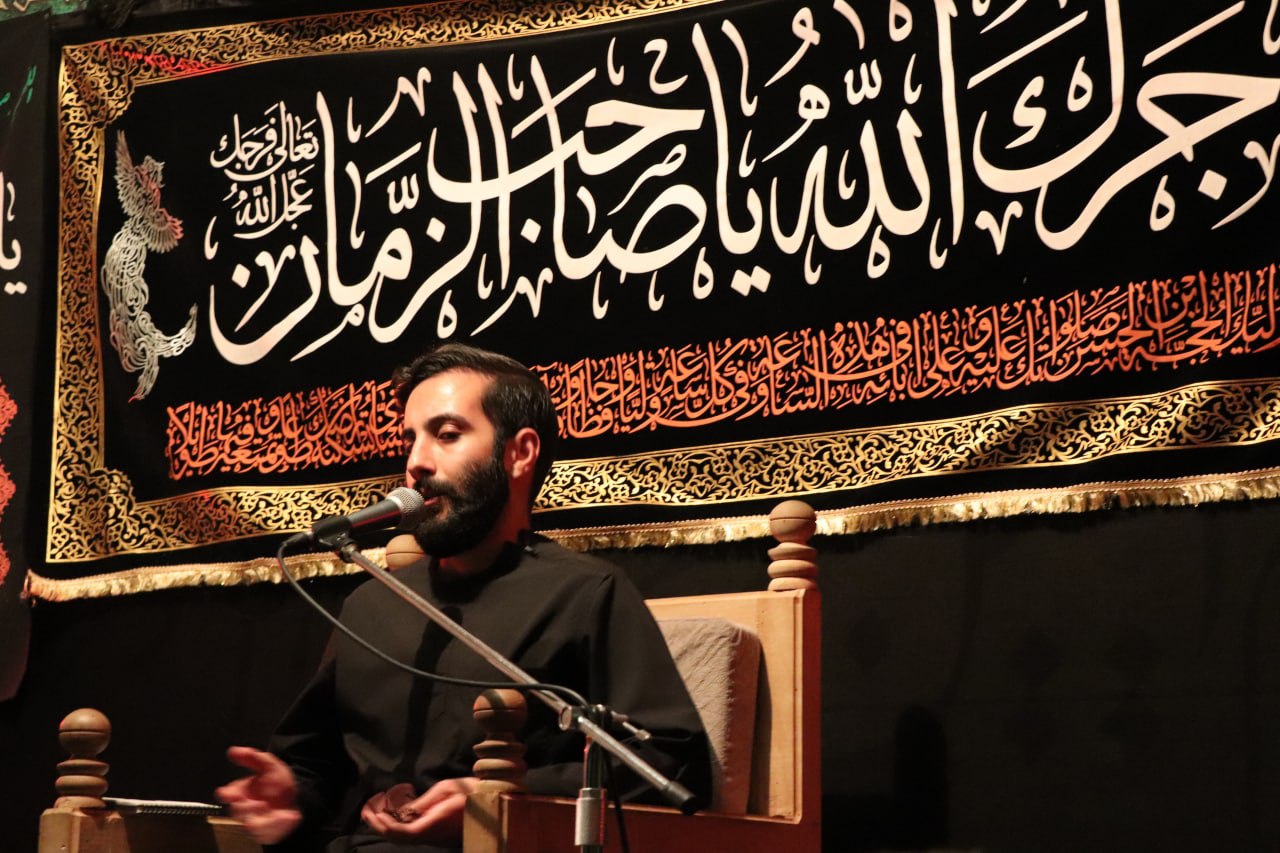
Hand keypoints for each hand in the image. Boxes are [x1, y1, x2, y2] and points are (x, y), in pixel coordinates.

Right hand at [215, 746, 302, 844]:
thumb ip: (251, 757)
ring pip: (251, 825)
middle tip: (255, 803)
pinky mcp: (265, 832)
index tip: (230, 793)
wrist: (298, 795)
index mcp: (241, 792)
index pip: (228, 794)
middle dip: (245, 808)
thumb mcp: (268, 764)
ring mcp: (255, 821)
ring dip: (260, 821)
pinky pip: (267, 834)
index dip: (227, 794)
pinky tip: (287, 816)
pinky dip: (277, 825)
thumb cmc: (278, 781)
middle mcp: (245, 808)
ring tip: (274, 812)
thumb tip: (233, 751)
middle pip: (237, 811)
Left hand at [361, 777, 477, 845]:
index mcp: (436, 824)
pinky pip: (412, 833)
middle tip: (367, 809)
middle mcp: (434, 835)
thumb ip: (423, 802)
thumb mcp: (446, 789)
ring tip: (376, 807)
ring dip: (387, 824)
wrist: (493, 800)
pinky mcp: (437, 835)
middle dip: (380, 825)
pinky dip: (399, 823)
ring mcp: (435, 837)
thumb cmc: (472, 790)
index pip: (404, 833)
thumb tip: (403, 812)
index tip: (374, 812)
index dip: (386, 825)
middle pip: (400, 838)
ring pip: (404, 838)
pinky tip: (396, 810)